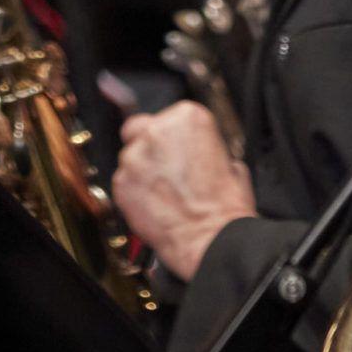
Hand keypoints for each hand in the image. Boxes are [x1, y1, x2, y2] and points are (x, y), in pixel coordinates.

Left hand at [111, 102, 255, 280]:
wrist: (209, 238)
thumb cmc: (223, 204)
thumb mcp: (229, 158)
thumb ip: (205, 145)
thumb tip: (197, 151)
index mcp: (187, 116)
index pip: (169, 114)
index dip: (173, 135)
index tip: (178, 147)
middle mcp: (157, 130)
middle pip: (141, 127)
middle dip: (150, 145)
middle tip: (164, 166)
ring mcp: (135, 157)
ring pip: (130, 156)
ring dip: (141, 169)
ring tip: (161, 190)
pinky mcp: (121, 184)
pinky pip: (123, 181)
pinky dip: (133, 191)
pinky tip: (152, 203)